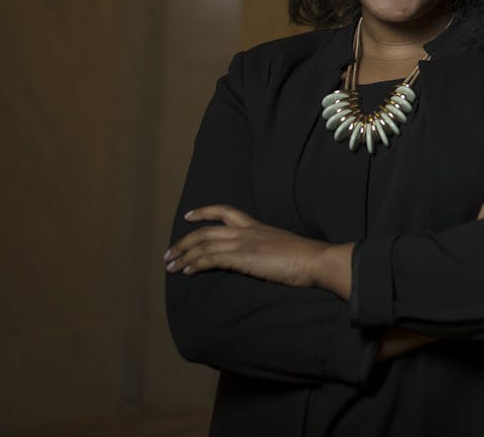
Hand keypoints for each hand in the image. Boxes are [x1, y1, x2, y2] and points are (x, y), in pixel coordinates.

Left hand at [165, 205, 340, 290]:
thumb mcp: (280, 248)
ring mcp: (243, 242)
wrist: (314, 260)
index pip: (226, 211)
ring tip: (171, 265)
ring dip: (184, 255)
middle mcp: (246, 231)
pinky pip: (210, 258)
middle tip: (169, 253)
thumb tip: (255, 260)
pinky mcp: (242, 256)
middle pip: (206, 230)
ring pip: (204, 244)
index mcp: (257, 226)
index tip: (189, 216)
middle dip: (184, 242)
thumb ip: (264, 250)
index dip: (205, 212)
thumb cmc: (305, 258)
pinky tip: (187, 271)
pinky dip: (195, 264)